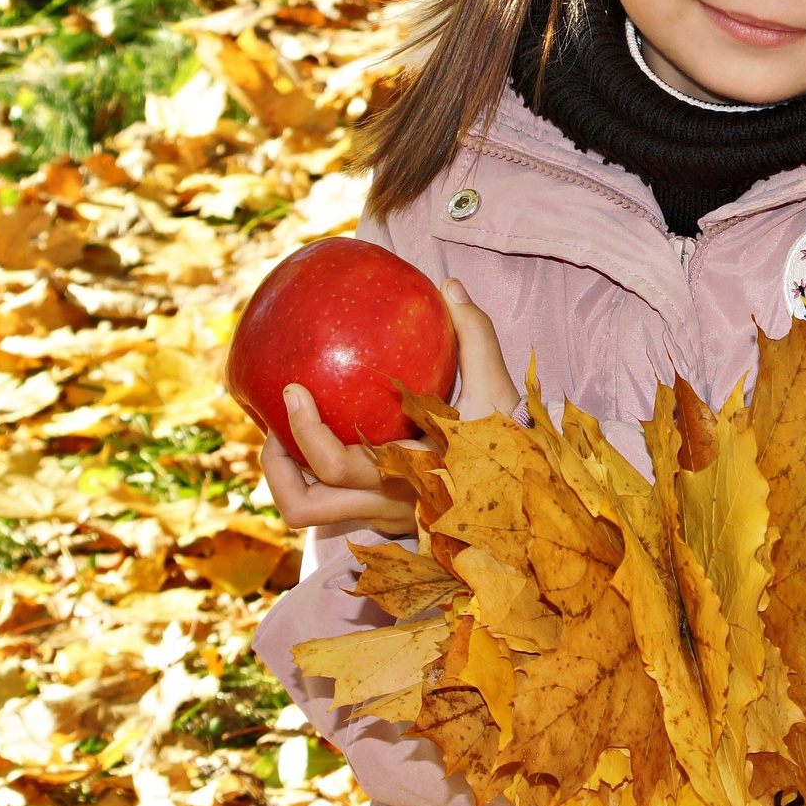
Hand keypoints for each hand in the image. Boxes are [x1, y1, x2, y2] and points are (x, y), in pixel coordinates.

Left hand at [258, 279, 522, 535]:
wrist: (530, 502)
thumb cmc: (513, 448)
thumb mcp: (498, 393)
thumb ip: (475, 338)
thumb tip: (449, 287)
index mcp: (406, 476)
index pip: (334, 466)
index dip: (303, 431)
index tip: (293, 389)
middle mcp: (386, 506)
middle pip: (303, 507)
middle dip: (278, 465)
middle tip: (275, 423)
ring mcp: (381, 519)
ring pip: (309, 515)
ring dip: (288, 479)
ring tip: (286, 441)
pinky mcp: (383, 519)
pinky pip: (331, 506)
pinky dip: (314, 479)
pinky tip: (319, 443)